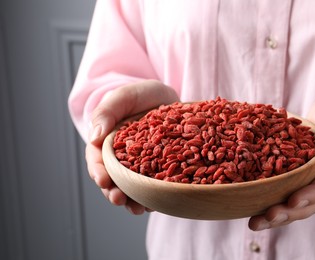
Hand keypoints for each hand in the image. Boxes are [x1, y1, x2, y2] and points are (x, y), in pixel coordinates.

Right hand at [86, 80, 179, 213]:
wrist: (167, 97)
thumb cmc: (140, 95)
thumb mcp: (123, 97)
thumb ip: (107, 112)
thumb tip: (93, 137)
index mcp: (107, 143)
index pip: (98, 161)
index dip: (98, 172)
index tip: (103, 180)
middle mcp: (121, 158)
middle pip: (113, 180)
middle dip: (113, 192)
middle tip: (119, 200)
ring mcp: (140, 165)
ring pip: (132, 187)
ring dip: (132, 201)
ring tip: (138, 209)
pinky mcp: (159, 168)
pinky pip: (154, 185)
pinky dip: (153, 195)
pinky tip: (157, 202)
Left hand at [248, 94, 314, 229]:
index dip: (313, 193)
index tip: (293, 201)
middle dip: (292, 211)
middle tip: (267, 216)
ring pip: (306, 208)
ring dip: (282, 217)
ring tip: (257, 223)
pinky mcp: (312, 189)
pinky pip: (297, 203)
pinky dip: (279, 210)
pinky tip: (258, 217)